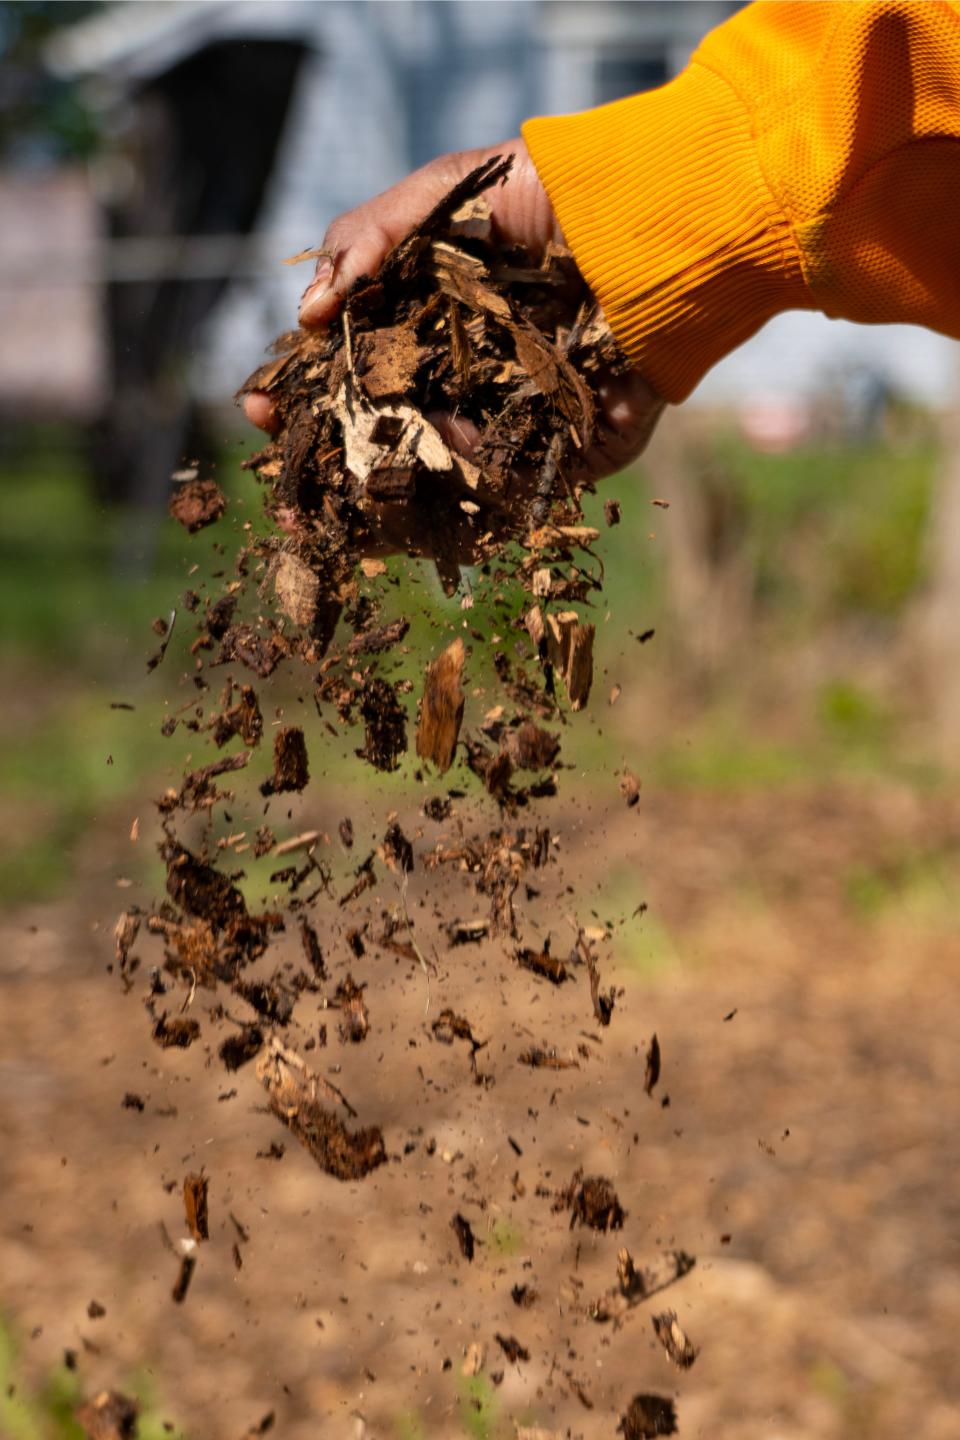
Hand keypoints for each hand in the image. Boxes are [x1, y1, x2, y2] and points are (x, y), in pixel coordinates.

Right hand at [244, 139, 662, 483]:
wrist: (651, 215)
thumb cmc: (551, 194)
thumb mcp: (446, 193)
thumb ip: (368, 239)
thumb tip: (307, 314)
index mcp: (424, 330)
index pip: (345, 376)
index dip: (298, 395)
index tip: (259, 408)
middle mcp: (461, 385)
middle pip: (380, 445)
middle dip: (329, 475)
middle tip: (293, 502)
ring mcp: (510, 426)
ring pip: (434, 485)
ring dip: (387, 500)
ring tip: (360, 492)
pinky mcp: (565, 456)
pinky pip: (506, 494)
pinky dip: (471, 480)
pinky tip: (454, 447)